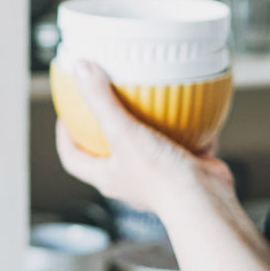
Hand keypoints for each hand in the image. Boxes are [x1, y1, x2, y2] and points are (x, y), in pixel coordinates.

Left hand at [55, 60, 234, 217]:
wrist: (204, 200)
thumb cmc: (161, 178)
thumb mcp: (122, 132)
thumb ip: (101, 101)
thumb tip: (81, 69)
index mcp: (109, 177)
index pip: (74, 160)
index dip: (65, 139)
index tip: (65, 116)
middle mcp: (131, 179)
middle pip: (108, 153)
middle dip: (105, 129)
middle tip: (106, 101)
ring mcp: (158, 175)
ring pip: (145, 146)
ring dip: (146, 125)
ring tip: (148, 99)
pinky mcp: (184, 169)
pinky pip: (180, 143)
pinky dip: (183, 127)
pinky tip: (188, 106)